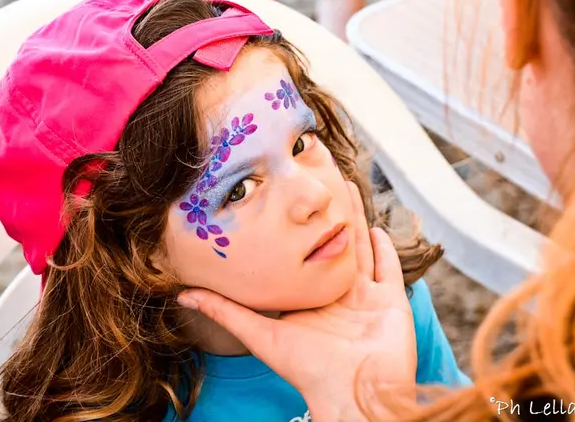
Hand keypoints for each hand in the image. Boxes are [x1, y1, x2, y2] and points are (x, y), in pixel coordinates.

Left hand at [177, 182, 416, 421]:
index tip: (290, 201)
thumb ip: (225, 312)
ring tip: (349, 189)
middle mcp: (338, 295)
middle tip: (323, 178)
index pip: (305, 255)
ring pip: (360, 248)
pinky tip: (376, 229)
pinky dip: (385, 250)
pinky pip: (390, 270)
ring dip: (356, 219)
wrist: (352, 396)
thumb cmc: (307, 369)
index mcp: (311, 298)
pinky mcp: (392, 303)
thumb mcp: (261, 335)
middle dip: (329, 214)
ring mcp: (367, 298)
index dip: (301, 230)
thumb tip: (183, 292)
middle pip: (333, 243)